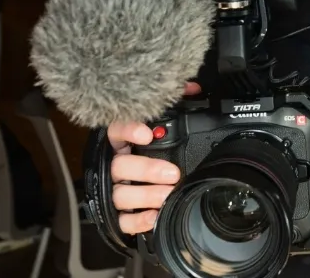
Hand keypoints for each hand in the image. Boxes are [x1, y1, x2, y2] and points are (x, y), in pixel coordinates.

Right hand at [108, 81, 200, 233]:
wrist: (148, 175)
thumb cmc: (154, 145)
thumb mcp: (163, 122)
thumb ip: (176, 103)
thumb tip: (193, 89)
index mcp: (123, 141)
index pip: (116, 131)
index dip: (128, 131)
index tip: (147, 133)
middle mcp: (116, 164)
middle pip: (120, 166)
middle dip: (146, 170)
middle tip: (172, 173)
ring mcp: (116, 188)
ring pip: (120, 194)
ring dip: (145, 195)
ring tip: (167, 195)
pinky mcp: (119, 212)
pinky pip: (122, 220)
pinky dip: (137, 221)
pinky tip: (154, 216)